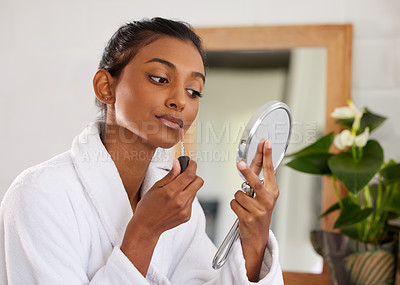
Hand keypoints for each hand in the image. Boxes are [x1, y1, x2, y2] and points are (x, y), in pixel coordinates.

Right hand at [121, 159, 202, 275]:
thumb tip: (178, 164)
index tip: (191, 162)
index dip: (192, 166)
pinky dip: (186, 198)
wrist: (146, 227)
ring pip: (195, 191)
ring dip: (189, 187)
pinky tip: (175, 201)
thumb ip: (170, 175)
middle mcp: (180, 201)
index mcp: (171, 192)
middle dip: (194, 176)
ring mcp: (185, 210)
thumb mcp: (155, 187)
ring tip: (175, 191)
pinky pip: (191, 201)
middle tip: (184, 175)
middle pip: (198, 182)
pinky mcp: (187, 216)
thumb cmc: (147, 206)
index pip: (189, 175)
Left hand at [230, 138, 278, 280]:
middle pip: (255, 182)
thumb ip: (264, 179)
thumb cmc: (260, 213)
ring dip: (238, 198)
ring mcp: (259, 210)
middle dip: (247, 172)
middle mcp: (268, 200)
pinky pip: (234, 203)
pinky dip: (234, 206)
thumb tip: (265, 161)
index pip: (269, 170)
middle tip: (239, 163)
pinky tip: (242, 212)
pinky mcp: (249, 218)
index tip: (265, 143)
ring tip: (245, 205)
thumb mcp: (266, 197)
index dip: (267, 155)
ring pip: (239, 193)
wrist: (258, 237)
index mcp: (273, 192)